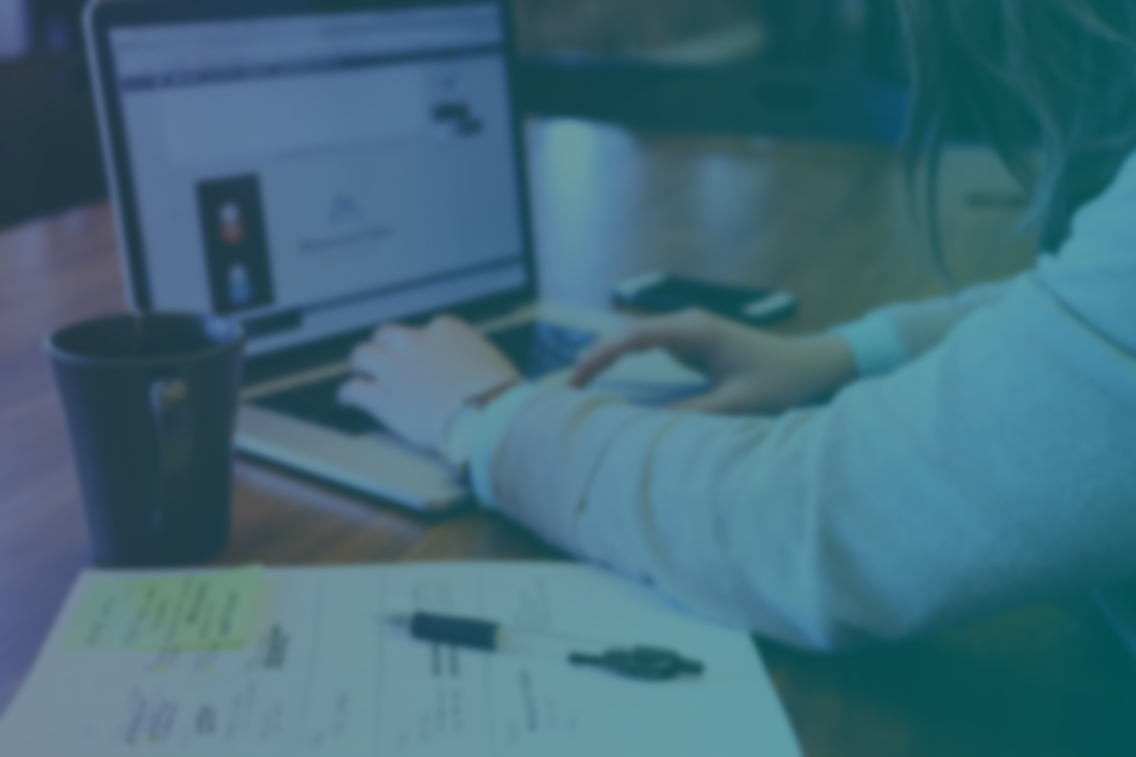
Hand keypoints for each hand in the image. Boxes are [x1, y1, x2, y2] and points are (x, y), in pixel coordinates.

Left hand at [339, 316, 519, 449]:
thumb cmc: (499, 393)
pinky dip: (348, 394)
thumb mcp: (490, 359)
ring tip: (361, 374)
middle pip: (386, 335)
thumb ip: (470, 356)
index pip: (424, 330)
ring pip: (363, 355)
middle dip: (384, 347)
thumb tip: (470, 366)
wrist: (488, 416)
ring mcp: (396, 369)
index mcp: (445, 329)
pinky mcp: (384, 398)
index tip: (421, 356)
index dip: (420, 346)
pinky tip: (347, 398)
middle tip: (384, 360)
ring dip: (362, 365)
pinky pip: (354, 390)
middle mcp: (416, 342)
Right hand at [570, 309, 855, 414]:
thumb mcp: (739, 403)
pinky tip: (605, 379)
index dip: (600, 356)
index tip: (575, 381)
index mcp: (696, 330)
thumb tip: (647, 427)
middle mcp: (687, 324)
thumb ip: (695, 413)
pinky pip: (646, 346)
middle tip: (565, 392)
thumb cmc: (782, 380)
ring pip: (632, 339)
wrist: (812, 365)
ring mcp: (688, 330)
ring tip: (577, 388)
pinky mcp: (690, 342)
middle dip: (593, 358)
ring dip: (604, 358)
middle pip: (625, 333)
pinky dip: (622, 361)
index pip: (633, 336)